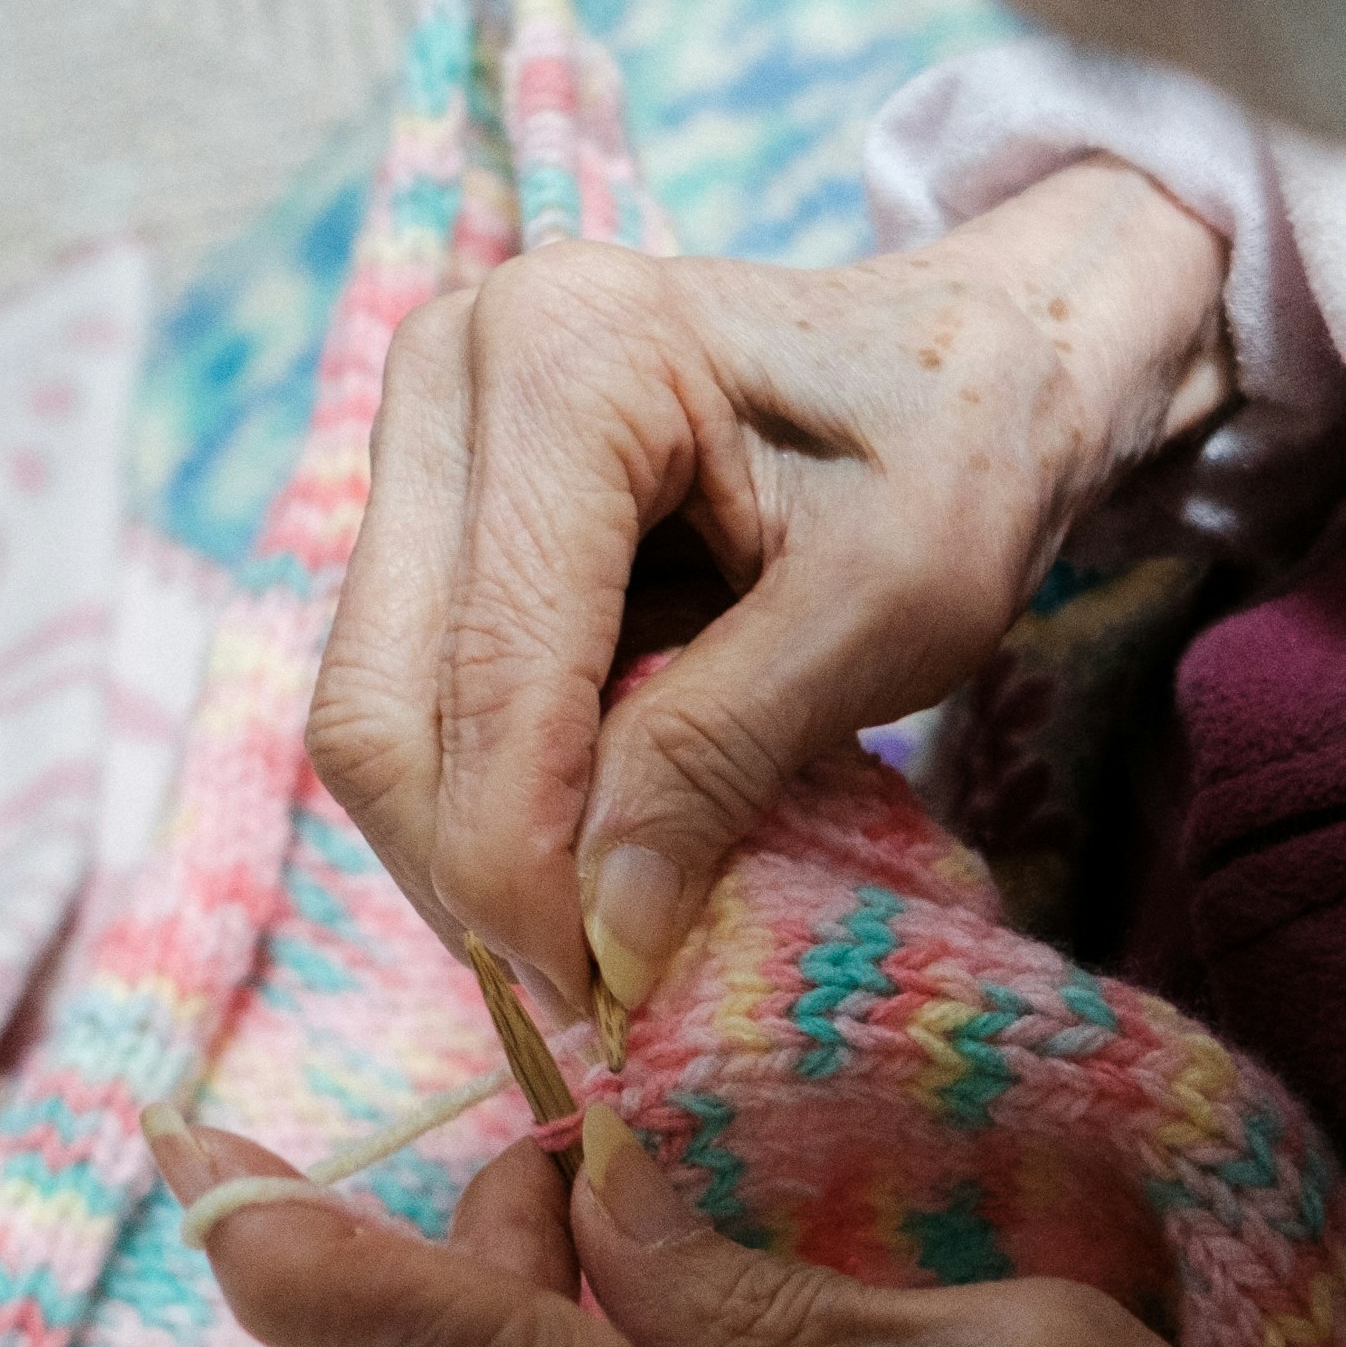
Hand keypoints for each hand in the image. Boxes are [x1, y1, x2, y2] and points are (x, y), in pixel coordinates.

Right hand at [310, 163, 1231, 1020]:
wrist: (972, 350)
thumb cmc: (965, 448)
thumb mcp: (895, 607)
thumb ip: (726, 753)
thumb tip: (600, 934)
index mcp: (569, 355)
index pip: (488, 672)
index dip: (523, 864)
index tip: (602, 995)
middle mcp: (453, 364)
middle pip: (382, 700)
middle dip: (473, 875)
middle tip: (589, 992)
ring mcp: (422, 424)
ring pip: (373, 711)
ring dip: (466, 848)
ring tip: (592, 934)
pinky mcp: (430, 493)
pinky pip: (410, 691)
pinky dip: (484, 795)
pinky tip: (583, 846)